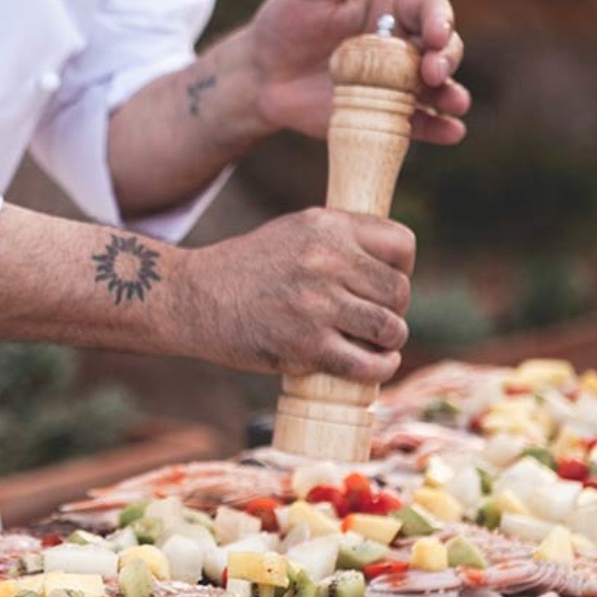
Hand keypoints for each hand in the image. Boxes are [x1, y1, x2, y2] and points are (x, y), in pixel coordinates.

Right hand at [183, 208, 413, 382]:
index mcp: (328, 227)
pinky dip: (379, 369)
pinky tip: (374, 365)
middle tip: (372, 319)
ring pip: (390, 328)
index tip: (383, 284)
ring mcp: (317, 305)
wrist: (195, 298)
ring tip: (374, 343)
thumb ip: (339, 240)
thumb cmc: (246, 268)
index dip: (401, 268)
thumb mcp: (293, 231)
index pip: (401, 244)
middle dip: (393, 309)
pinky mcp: (307, 346)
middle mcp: (327, 261)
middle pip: (399, 291)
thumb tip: (389, 266)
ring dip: (388, 340)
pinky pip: (367, 364)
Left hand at [247, 0, 468, 144]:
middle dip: (446, 60)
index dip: (440, 20)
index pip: (429, 9)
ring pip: (435, 89)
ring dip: (450, 96)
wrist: (260, 75)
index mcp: (392, 9)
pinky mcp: (381, 115)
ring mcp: (392, 83)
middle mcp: (400, 46)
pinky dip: (435, 129)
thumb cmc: (286, 22)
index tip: (435, 33)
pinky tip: (450, 132)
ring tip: (454, 104)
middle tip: (435, 71)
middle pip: (440, 50)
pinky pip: (414, 123)